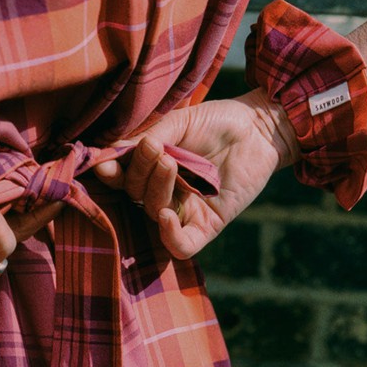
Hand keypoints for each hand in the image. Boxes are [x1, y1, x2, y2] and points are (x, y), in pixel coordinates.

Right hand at [94, 89, 298, 258]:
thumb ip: (148, 137)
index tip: (106, 165)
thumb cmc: (218, 121)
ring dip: (156, 188)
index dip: (111, 175)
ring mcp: (185, 211)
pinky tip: (165, 215)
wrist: (260, 127)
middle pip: (135, 195)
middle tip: (154, 149)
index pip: (123, 179)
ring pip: (153, 212)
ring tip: (169, 161)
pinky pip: (181, 245)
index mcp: (152, 169)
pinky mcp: (208, 226)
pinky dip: (169, 235)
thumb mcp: (178, 122)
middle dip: (139, 172)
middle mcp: (165, 192)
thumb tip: (112, 152)